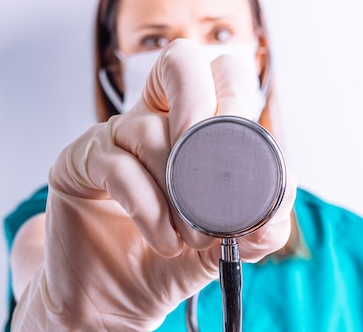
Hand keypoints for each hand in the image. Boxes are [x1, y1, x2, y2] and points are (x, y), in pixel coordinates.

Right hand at [11, 39, 296, 330]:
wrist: (119, 300)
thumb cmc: (171, 260)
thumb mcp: (228, 244)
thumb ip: (260, 221)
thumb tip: (283, 187)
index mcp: (194, 127)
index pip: (220, 74)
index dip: (236, 97)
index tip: (244, 151)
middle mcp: (153, 119)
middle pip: (181, 62)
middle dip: (202, 109)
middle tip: (212, 168)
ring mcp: (113, 135)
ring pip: (150, 129)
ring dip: (178, 191)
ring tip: (189, 238)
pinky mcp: (79, 162)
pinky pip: (117, 163)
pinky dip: (148, 206)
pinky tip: (162, 238)